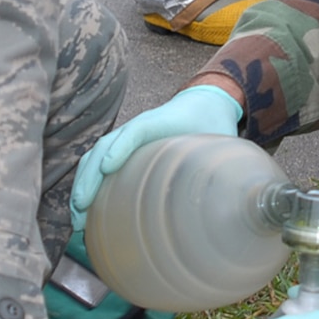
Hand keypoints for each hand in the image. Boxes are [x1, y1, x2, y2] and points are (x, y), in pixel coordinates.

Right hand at [70, 84, 241, 232]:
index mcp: (161, 122)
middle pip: (103, 147)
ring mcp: (128, 138)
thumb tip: (241, 198)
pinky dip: (88, 183)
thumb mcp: (222, 140)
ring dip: (83, 184)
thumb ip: (226, 162)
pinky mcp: (126, 149)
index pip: (135, 131)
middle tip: (81, 209)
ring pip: (95, 157)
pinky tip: (86, 210)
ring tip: (77, 216)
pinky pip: (99, 162)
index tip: (109, 168)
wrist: (206, 102)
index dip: (120, 148)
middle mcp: (137, 129)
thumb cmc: (212, 123)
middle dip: (88, 178)